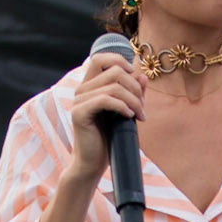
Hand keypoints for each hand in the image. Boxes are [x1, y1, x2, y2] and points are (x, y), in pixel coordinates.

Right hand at [68, 50, 147, 182]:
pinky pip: (105, 99)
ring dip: (133, 100)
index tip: (136, 80)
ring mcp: (79, 100)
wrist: (93, 163)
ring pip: (114, 86)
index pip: (102, 58)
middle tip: (142, 108)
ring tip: (140, 116)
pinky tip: (129, 117)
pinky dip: (122, 106)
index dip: (121, 62)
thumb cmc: (109, 139)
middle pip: (115, 70)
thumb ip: (133, 92)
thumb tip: (142, 74)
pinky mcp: (79, 113)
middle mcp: (82, 89)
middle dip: (135, 87)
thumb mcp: (125, 111)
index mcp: (90, 85)